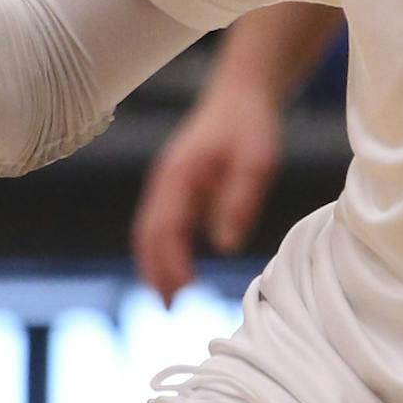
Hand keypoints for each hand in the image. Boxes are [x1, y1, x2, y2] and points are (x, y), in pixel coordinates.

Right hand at [131, 79, 283, 303]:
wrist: (242, 93)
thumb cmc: (250, 126)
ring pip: (150, 231)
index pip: (164, 229)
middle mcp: (165, 181)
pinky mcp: (177, 186)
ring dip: (155, 264)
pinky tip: (180, 270)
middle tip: (169, 308)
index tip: (183, 291)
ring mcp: (168, 184)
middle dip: (154, 272)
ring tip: (171, 298)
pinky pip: (162, 224)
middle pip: (147, 234)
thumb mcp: (256, 162)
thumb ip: (240, 201)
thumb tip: (226, 246)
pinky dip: (164, 250)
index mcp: (178, 176)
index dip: (170, 263)